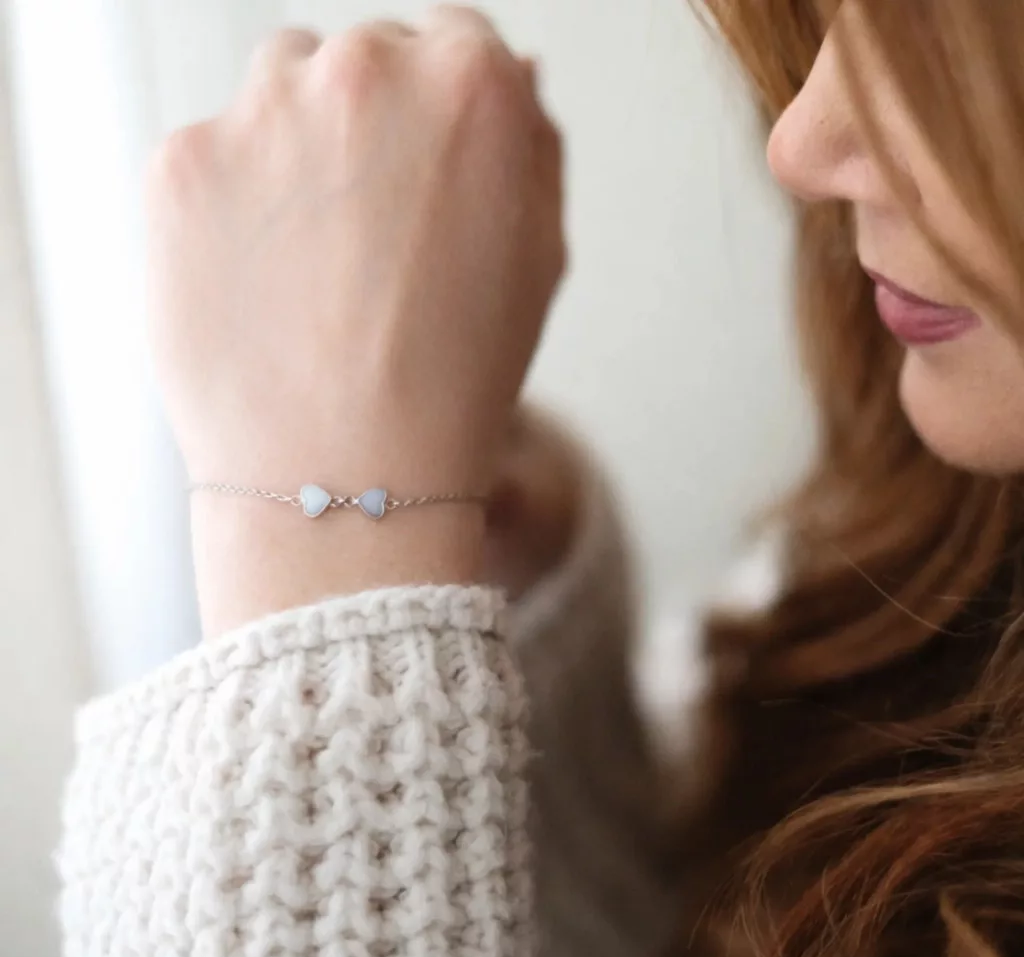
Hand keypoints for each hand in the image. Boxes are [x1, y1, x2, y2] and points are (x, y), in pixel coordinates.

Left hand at [145, 10, 566, 630]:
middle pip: (364, 59)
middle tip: (372, 237)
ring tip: (316, 265)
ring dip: (298, 150)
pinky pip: (214, 157)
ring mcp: (263, 114)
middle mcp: (366, 72)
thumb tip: (510, 78)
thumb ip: (529, 145)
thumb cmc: (452, 382)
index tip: (427, 170)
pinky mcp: (181, 165)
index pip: (457, 44)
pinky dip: (234, 206)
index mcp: (472, 85)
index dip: (444, 117)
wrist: (348, 474)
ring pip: (280, 93)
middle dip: (372, 127)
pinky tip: (266, 283)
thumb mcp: (540, 257)